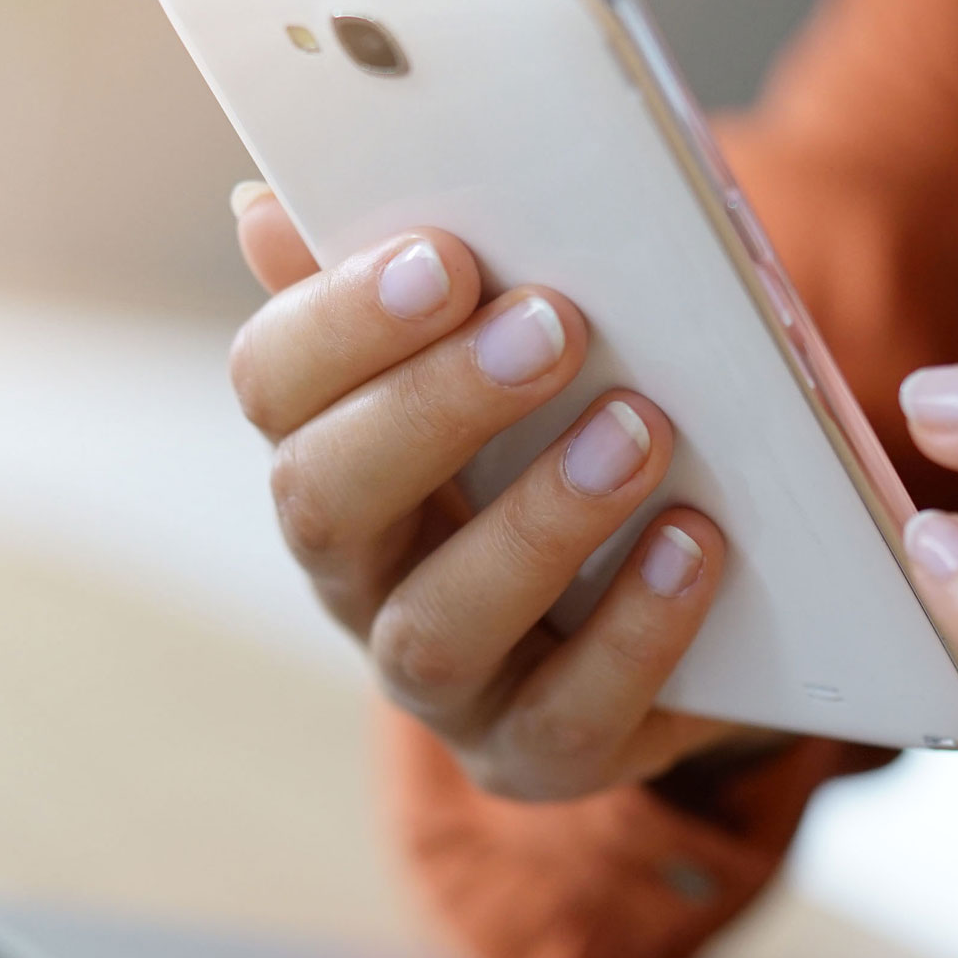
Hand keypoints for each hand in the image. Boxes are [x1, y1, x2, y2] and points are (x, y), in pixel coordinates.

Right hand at [225, 185, 770, 799]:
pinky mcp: (538, 753)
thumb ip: (404, 276)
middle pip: (326, 500)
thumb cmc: (559, 439)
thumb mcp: (493, 348)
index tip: (444, 254)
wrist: (676, 606)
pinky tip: (693, 545)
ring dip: (538, 523)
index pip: (273, 383)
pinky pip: (566, 715)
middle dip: (434, 405)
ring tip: (642, 430)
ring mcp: (442, 682)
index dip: (342, 319)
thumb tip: (263, 204)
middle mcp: (356, 574)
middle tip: (553, 324)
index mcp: (328, 448)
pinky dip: (633, 632)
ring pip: (437, 625)